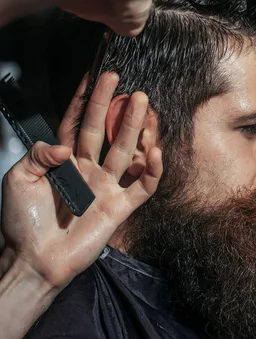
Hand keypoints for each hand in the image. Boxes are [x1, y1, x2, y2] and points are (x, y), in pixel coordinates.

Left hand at [1, 72, 161, 288]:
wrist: (34, 260)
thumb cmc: (23, 223)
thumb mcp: (18, 179)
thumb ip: (38, 154)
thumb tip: (64, 146)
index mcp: (63, 162)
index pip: (77, 125)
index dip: (85, 102)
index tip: (94, 78)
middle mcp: (87, 171)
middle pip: (105, 132)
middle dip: (113, 106)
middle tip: (122, 82)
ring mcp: (105, 188)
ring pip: (125, 152)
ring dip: (135, 128)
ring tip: (143, 103)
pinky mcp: (118, 209)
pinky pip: (141, 187)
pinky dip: (151, 171)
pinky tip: (154, 152)